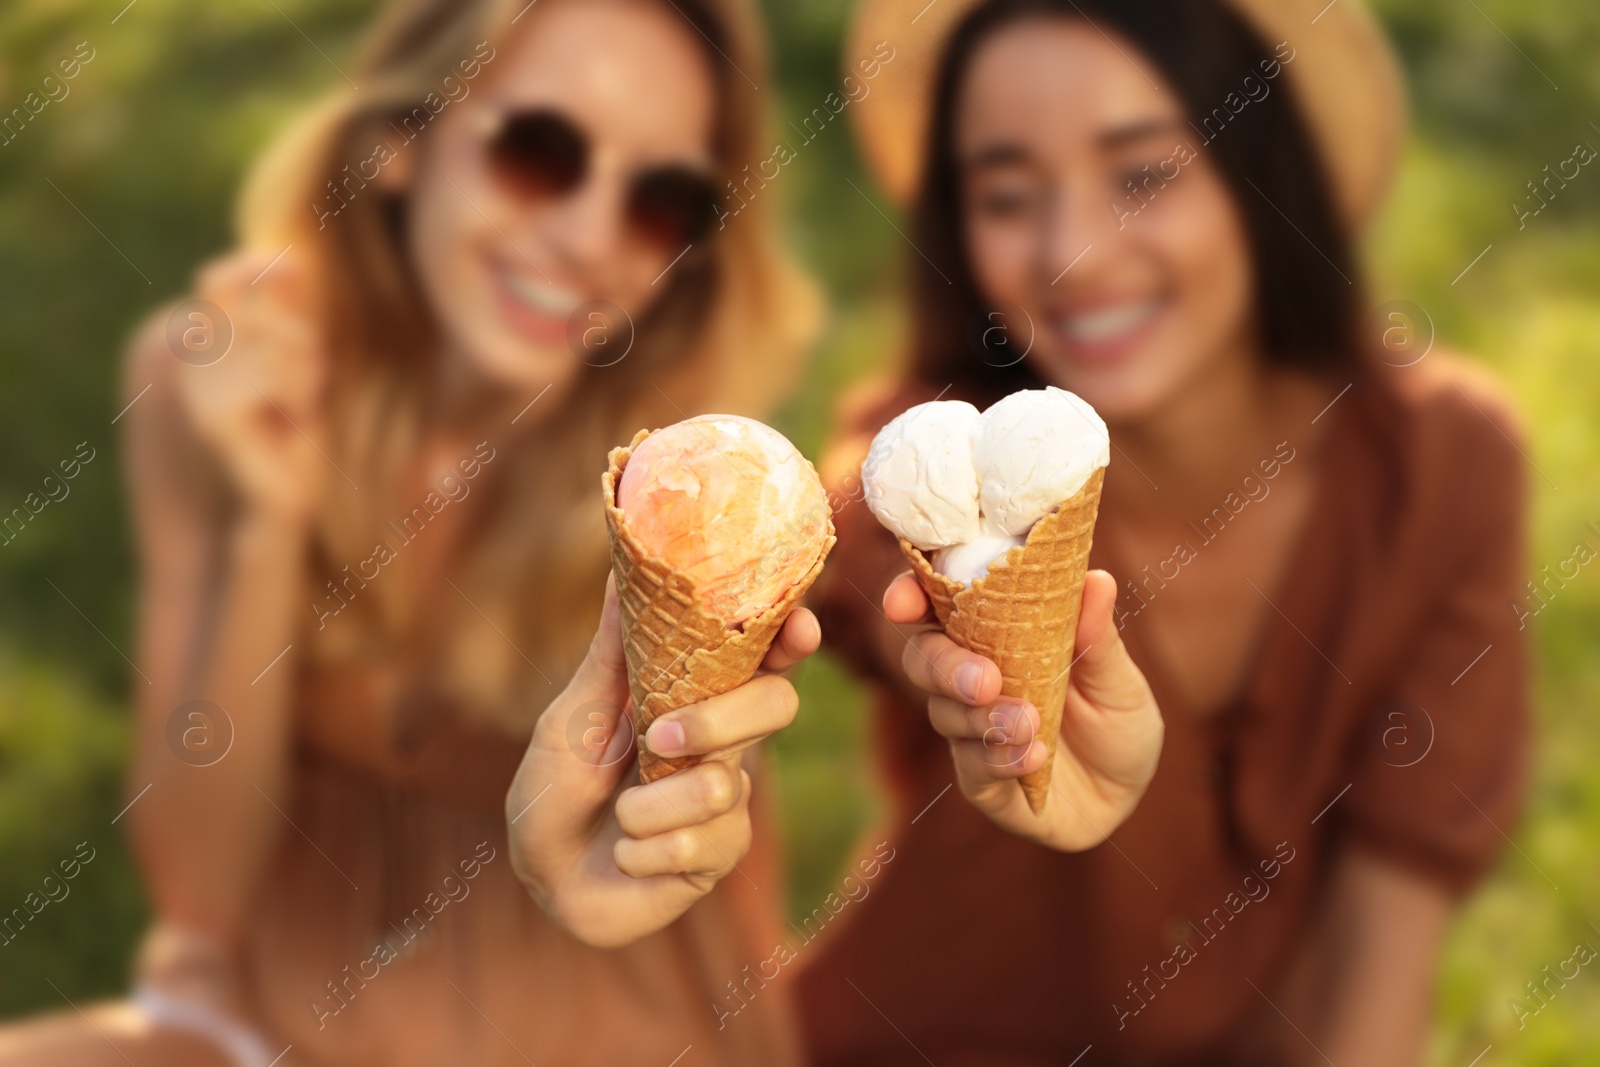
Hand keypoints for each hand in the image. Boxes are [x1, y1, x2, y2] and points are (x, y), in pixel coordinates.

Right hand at [172, 250, 328, 522]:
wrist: (286, 495)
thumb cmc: (295, 430)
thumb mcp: (296, 365)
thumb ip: (285, 317)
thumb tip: (288, 257)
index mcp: (207, 347)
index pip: (215, 283)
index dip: (250, 267)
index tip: (295, 265)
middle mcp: (192, 364)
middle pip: (257, 314)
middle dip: (300, 340)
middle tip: (310, 382)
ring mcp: (196, 390)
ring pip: (271, 345)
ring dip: (304, 373)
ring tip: (300, 407)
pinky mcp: (212, 416)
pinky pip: (270, 375)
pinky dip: (297, 394)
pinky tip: (293, 421)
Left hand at [506, 575, 818, 947]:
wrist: (539, 873)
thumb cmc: (556, 784)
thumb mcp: (574, 713)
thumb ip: (611, 653)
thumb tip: (620, 570)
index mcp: (696, 695)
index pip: (764, 655)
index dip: (792, 633)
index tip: (798, 625)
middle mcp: (725, 742)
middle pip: (777, 705)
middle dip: (720, 721)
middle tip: (659, 738)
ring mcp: (727, 799)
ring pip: (724, 785)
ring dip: (649, 805)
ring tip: (619, 816)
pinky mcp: (718, 855)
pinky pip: (699, 845)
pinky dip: (644, 849)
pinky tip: (626, 854)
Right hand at [885, 568, 1162, 850]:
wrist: (1128, 793)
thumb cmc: (1116, 722)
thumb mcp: (1118, 679)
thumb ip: (1099, 638)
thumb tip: (1098, 579)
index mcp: (994, 634)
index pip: (938, 603)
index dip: (911, 595)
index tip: (903, 600)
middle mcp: (971, 677)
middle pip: (924, 658)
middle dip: (943, 666)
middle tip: (985, 680)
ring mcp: (970, 730)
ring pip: (945, 713)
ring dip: (982, 718)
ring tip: (1029, 723)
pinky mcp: (980, 780)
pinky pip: (972, 766)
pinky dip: (1000, 758)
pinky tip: (1034, 756)